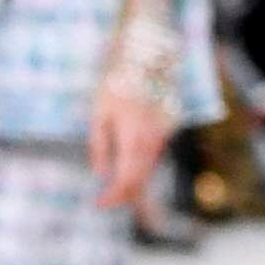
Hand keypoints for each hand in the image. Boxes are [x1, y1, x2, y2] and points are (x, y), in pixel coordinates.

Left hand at [90, 72, 169, 210]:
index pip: (125, 180)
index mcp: (132, 139)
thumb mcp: (98, 113)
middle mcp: (151, 142)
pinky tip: (128, 169)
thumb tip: (100, 173)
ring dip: (132, 184)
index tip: (98, 204)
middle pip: (140, 181)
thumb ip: (99, 146)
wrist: (146, 61)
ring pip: (148, 170)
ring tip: (114, 190)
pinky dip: (140, 168)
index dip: (112, 197)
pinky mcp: (165, 131)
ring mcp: (161, 137)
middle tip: (104, 202)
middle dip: (122, 196)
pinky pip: (153, 157)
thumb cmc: (117, 84)